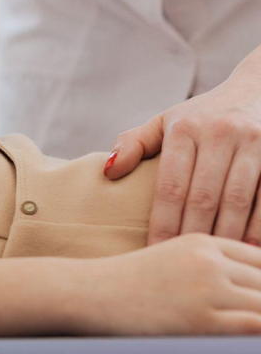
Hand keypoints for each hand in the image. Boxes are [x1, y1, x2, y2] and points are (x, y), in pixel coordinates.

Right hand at [77, 233, 260, 335]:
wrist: (85, 294)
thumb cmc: (122, 285)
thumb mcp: (168, 261)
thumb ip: (206, 269)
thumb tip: (241, 292)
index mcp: (203, 243)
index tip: (254, 299)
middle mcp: (209, 261)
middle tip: (253, 316)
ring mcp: (206, 288)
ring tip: (251, 331)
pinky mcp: (202, 319)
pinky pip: (256, 326)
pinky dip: (260, 332)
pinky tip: (251, 344)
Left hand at [104, 69, 260, 245]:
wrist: (259, 89)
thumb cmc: (202, 115)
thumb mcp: (166, 121)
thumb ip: (135, 144)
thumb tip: (108, 173)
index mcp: (185, 129)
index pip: (170, 185)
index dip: (162, 222)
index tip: (153, 250)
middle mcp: (220, 133)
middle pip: (204, 197)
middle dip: (191, 234)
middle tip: (181, 265)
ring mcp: (254, 143)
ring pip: (238, 201)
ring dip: (226, 236)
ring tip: (212, 260)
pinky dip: (257, 227)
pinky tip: (247, 249)